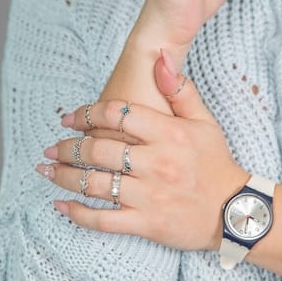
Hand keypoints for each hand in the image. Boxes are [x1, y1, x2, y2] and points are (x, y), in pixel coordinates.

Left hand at [36, 54, 248, 250]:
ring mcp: (149, 195)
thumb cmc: (216, 163)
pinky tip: (59, 206)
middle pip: (98, 150)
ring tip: (46, 169)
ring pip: (94, 184)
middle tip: (51, 147)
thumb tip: (161, 57)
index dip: (86, 113)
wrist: (234, 211)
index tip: (69, 119)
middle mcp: (156, 163)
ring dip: (64, 176)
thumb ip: (180, 90)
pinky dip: (77, 213)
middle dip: (67, 147)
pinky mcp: (146, 223)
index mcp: (169, 134)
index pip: (117, 115)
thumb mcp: (205, 122)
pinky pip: (103, 219)